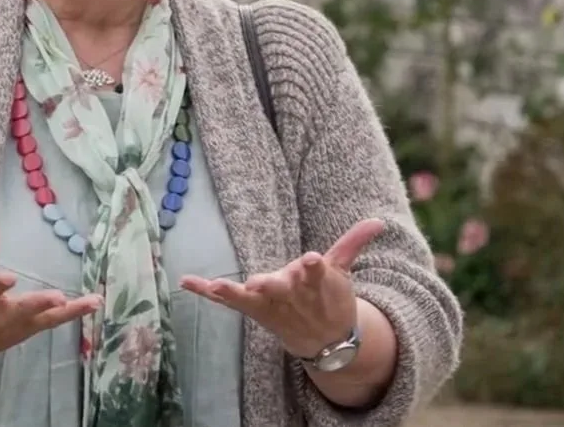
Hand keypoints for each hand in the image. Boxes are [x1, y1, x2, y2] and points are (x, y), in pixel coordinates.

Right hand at [0, 222, 101, 373]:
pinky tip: (89, 305)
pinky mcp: (22, 335)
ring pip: (42, 321)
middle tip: (58, 298)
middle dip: (39, 305)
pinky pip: (48, 325)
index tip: (9, 278)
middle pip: (20, 312)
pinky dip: (69, 316)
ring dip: (69, 312)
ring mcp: (11, 330)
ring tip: (93, 301)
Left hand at [179, 218, 384, 358]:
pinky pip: (226, 300)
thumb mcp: (344, 270)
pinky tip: (186, 281)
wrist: (326, 341)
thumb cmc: (332, 298)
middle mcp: (291, 293)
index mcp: (316, 281)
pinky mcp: (252, 307)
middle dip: (273, 285)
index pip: (316, 272)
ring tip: (217, 285)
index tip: (311, 260)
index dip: (313, 267)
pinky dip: (205, 292)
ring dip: (233, 291)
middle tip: (262, 282)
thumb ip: (353, 243)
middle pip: (281, 288)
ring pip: (250, 297)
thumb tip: (378, 221)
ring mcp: (269, 302)